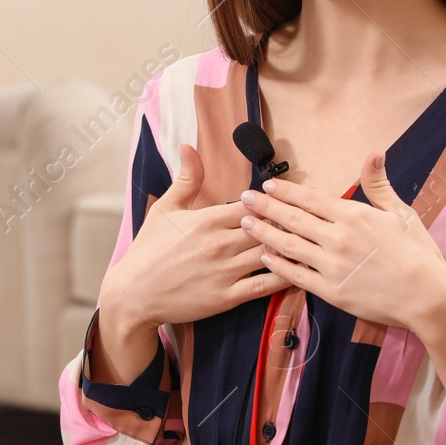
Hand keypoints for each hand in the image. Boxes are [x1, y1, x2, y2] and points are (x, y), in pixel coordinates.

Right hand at [100, 142, 288, 334]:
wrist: (134, 294)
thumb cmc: (148, 250)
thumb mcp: (164, 209)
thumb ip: (185, 179)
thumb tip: (188, 147)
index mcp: (207, 220)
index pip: (252, 204)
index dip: (271, 200)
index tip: (283, 199)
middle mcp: (220, 243)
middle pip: (267, 227)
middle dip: (287, 222)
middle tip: (307, 218)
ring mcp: (225, 271)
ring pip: (271, 253)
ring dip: (292, 247)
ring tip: (312, 241)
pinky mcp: (227, 297)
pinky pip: (265, 286)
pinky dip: (285, 277)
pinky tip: (300, 271)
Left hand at [236, 150, 445, 334]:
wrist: (429, 297)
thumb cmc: (418, 253)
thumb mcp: (401, 213)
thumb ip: (379, 184)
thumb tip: (374, 153)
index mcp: (354, 216)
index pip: (310, 199)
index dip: (286, 192)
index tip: (267, 186)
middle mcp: (338, 238)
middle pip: (293, 219)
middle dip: (265, 207)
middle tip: (242, 199)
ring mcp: (332, 266)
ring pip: (289, 246)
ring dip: (264, 233)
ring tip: (244, 224)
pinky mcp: (331, 292)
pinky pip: (297, 276)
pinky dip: (278, 265)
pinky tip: (265, 257)